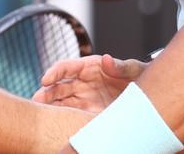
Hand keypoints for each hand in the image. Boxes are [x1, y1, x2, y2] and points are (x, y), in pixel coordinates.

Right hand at [32, 54, 146, 111]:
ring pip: (60, 101)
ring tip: (40, 114)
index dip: (54, 72)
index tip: (45, 80)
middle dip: (46, 92)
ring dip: (49, 106)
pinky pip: (70, 115)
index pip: (66, 67)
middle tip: (36, 101)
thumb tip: (107, 59)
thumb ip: (121, 66)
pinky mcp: (86, 112)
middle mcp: (82, 81)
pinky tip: (54, 124)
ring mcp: (83, 98)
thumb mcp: (134, 70)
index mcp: (90, 66)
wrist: (147, 98)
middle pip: (58, 86)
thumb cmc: (140, 78)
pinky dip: (60, 118)